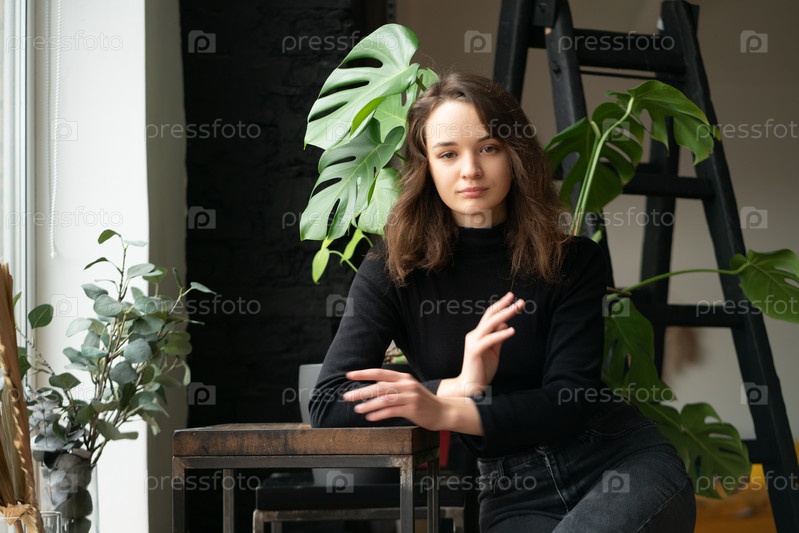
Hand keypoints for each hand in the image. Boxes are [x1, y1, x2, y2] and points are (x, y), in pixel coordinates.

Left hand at [342, 368, 474, 431]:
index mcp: (404, 377)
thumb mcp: (409, 389)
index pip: (380, 372)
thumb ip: (393, 387)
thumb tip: (372, 389)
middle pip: (379, 386)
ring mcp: (410, 397)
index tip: (350, 375)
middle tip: (347, 396)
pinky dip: (379, 414)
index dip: (363, 374)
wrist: (443, 411)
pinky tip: (371, 417)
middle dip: (361, 391)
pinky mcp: (412, 409)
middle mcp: (406, 385)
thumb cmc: (424, 401)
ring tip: (358, 409)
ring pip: (384, 399)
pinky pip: (392, 411)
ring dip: (368, 404)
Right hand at [439, 292, 523, 396]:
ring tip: (516, 309)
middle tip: (519, 300)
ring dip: (504, 315)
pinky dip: (501, 334)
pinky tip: (512, 330)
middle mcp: (474, 335)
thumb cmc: (482, 370)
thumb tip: (505, 324)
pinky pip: (489, 340)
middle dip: (505, 306)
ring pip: (489, 324)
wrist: (470, 387)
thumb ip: (498, 338)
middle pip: (490, 316)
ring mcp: (473, 342)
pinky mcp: (475, 351)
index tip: (513, 298)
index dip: (501, 306)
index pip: (490, 316)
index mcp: (478, 334)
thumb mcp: (494, 351)